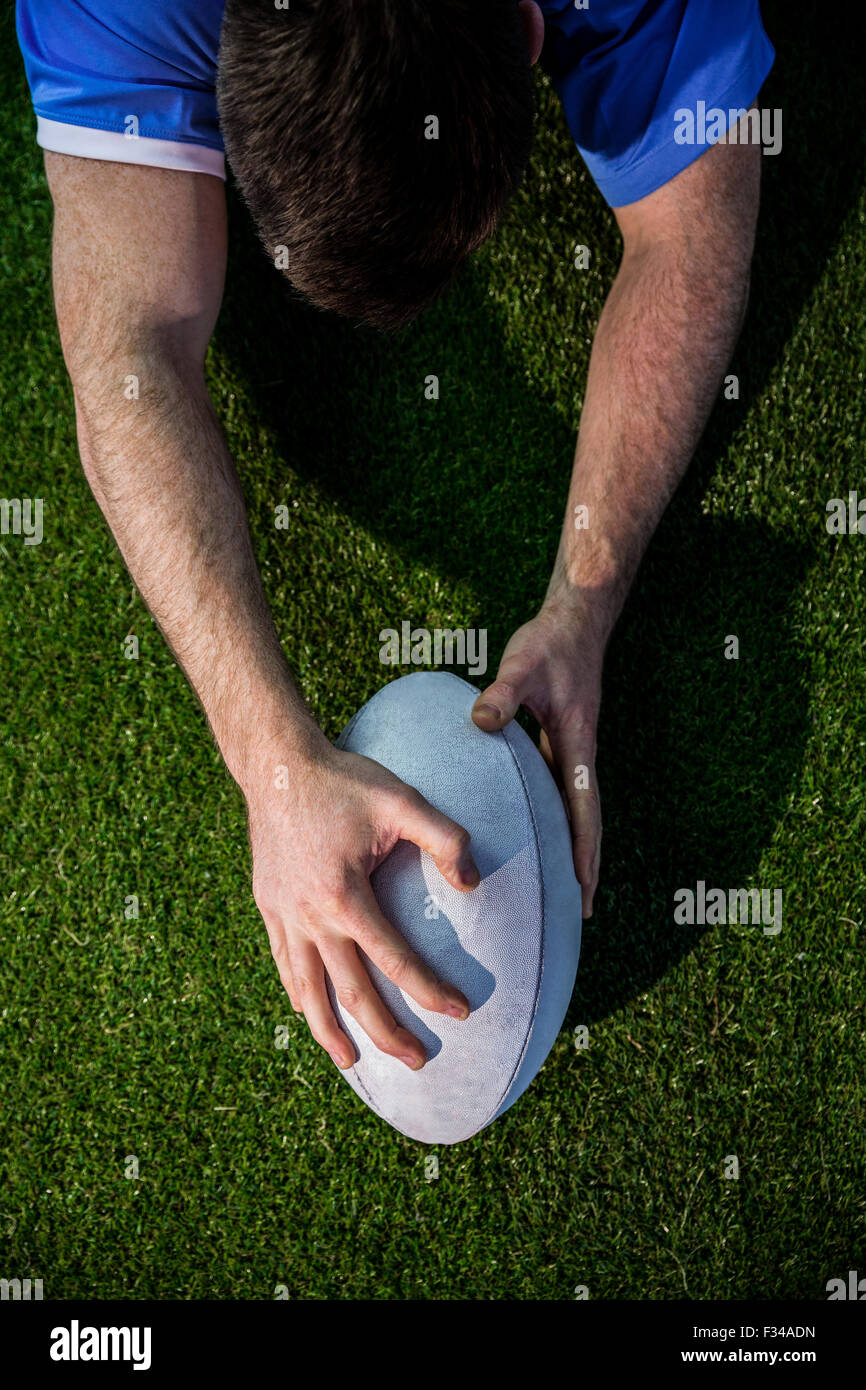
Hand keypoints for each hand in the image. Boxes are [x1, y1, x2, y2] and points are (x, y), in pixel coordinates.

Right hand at [246, 738, 479, 1069]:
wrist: (278, 766)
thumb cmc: (345, 781)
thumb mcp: (402, 800)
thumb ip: (446, 839)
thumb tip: (473, 884)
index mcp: (345, 896)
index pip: (395, 960)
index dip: (430, 991)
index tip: (462, 1011)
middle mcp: (310, 916)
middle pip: (352, 992)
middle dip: (387, 1033)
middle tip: (419, 1061)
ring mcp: (284, 915)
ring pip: (308, 992)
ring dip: (331, 1033)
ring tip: (354, 1063)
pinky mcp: (268, 907)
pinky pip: (284, 965)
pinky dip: (300, 997)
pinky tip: (312, 1014)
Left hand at [471, 603, 602, 916]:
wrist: (575, 622)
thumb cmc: (550, 643)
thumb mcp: (523, 664)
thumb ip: (503, 693)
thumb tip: (481, 722)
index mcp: (576, 745)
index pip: (585, 809)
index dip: (585, 851)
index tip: (584, 889)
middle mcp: (579, 756)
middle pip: (587, 824)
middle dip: (586, 867)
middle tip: (581, 912)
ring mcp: (571, 752)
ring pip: (575, 812)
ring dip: (573, 849)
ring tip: (563, 890)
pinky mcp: (560, 743)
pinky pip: (560, 793)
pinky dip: (556, 821)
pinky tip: (537, 836)